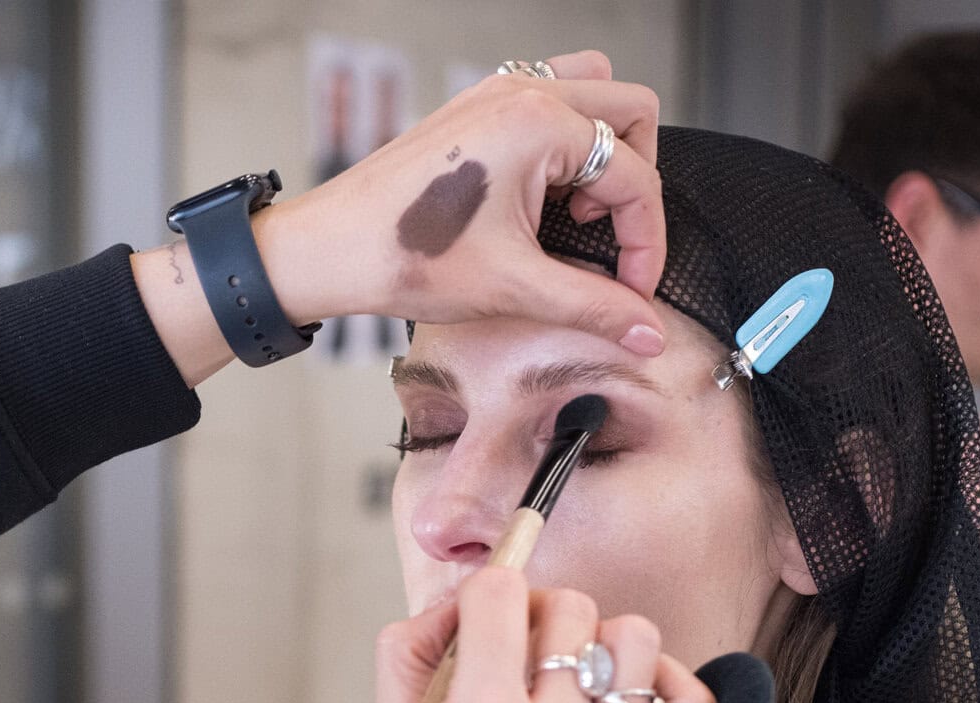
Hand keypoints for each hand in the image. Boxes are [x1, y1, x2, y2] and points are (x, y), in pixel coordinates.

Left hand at [262, 50, 664, 343]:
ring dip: (605, 148)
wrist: (331, 249)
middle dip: (634, 183)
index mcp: (539, 125)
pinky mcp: (476, 107)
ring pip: (594, 94)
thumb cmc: (405, 256)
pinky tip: (539, 196)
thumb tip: (648, 333)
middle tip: (604, 239)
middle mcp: (523, 93)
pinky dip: (565, 141)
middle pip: (631, 114)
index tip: (633, 290)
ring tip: (575, 209)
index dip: (646, 241)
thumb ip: (594, 307)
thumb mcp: (514, 289)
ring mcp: (496, 93)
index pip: (635, 177)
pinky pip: (550, 100)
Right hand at [367, 568, 714, 702]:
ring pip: (634, 637)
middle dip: (538, 616)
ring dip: (599, 643)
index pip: (501, 593)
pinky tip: (622, 699)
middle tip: (515, 657)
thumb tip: (460, 601)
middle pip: (572, 605)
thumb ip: (412, 652)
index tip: (478, 622)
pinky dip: (661, 687)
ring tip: (567, 679)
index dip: (485, 594)